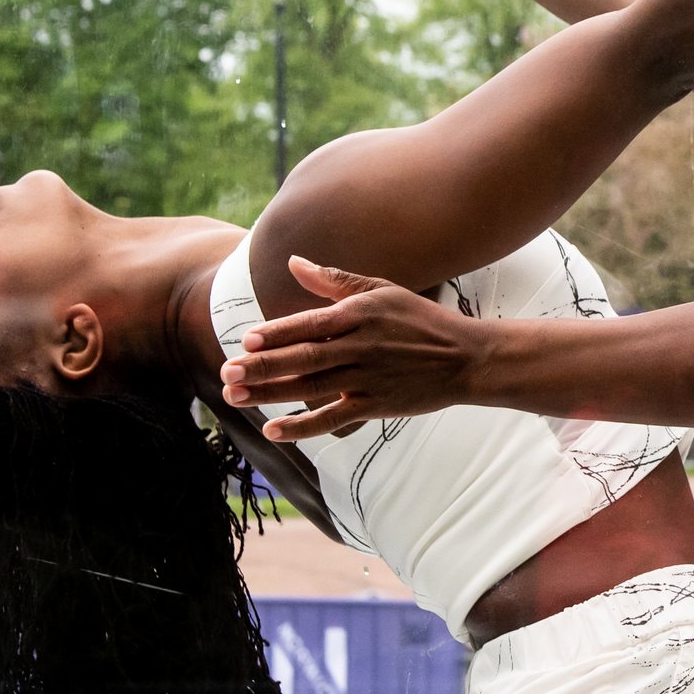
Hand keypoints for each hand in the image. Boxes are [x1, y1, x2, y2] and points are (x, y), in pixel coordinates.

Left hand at [219, 256, 484, 441]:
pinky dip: (302, 427)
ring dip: (270, 394)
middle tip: (227, 374)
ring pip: (310, 388)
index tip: (245, 341)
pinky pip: (332, 419)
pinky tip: (273, 430)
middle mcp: (360, 346)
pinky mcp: (375, 405)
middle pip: (303, 359)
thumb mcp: (382, 290)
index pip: (309, 325)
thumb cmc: (421, 320)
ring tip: (236, 398)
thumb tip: (294, 263)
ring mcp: (367, 378)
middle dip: (262, 367)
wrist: (466, 358)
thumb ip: (335, 281)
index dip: (276, 334)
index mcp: (359, 315)